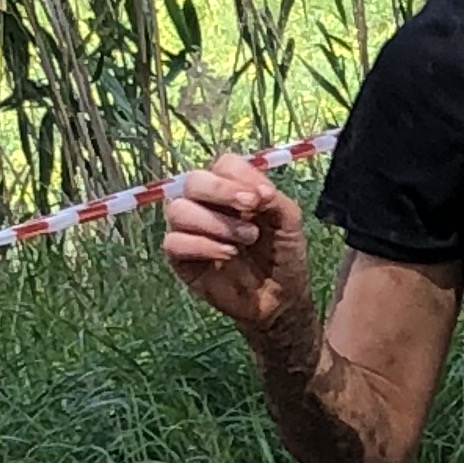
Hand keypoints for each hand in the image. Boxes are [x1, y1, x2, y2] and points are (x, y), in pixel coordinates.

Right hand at [164, 154, 313, 340]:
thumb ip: (274, 200)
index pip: (222, 165)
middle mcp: (206, 204)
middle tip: (250, 207)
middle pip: (194, 181)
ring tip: (247, 239)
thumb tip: (257, 191)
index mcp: (232, 190)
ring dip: (216, 222)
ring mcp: (190, 229)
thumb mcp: (289, 222)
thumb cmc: (283, 255)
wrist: (281, 297)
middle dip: (220, 191)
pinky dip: (202, 245)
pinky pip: (174, 242)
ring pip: (178, 209)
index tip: (263, 197)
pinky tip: (228, 254)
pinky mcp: (180, 258)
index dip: (239, 176)